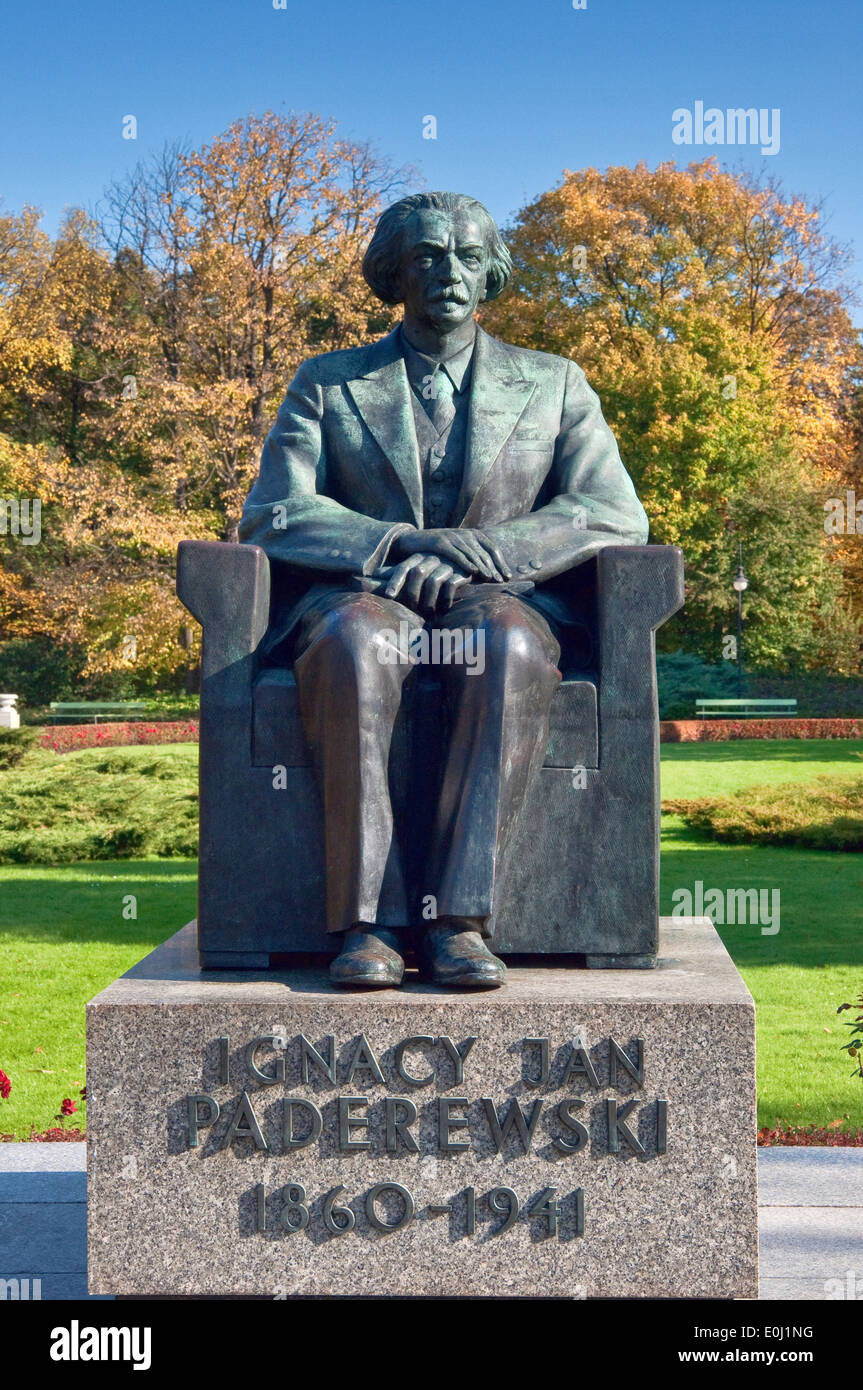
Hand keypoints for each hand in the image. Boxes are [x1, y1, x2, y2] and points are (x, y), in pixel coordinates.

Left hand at [374, 554, 471, 611]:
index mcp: (417, 559)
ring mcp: (447, 565)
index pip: (403, 568)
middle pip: (417, 573)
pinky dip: (445, 600)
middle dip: (413, 594)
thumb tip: (367, 576)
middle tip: (414, 609)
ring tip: (429, 613)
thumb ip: (393, 575)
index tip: (389, 596)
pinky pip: (450, 585)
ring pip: (433, 581)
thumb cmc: (434, 576)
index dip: (395, 581)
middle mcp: (431, 559)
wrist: (466, 571)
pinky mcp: (461, 572)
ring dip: (429, 601)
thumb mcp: (413, 573)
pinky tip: (444, 609)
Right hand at [391, 528, 511, 581]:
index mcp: (472, 534)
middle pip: (485, 552)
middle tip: (502, 581)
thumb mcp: (457, 551)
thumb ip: (472, 557)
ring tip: (491, 579)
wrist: (412, 541)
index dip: (501, 563)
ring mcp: (452, 537)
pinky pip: (456, 554)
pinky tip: (473, 572)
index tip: (508, 576)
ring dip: (483, 566)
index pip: (492, 548)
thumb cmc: (438, 551)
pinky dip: (466, 562)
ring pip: (472, 553)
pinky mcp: (440, 542)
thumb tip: (489, 574)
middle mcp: (464, 534)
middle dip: (495, 567)